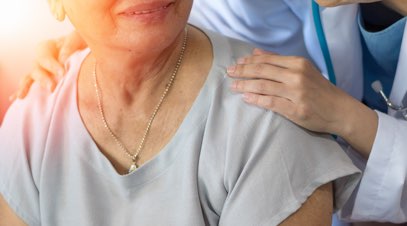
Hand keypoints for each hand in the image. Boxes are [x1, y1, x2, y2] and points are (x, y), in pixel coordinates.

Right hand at [9, 31, 86, 100]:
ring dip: (28, 87)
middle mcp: (40, 60)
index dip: (52, 65)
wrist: (82, 53)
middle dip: (43, 79)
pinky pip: (31, 86)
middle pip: (37, 69)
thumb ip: (70, 45)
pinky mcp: (42, 81)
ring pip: (31, 78)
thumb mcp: (77, 39)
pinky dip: (23, 90)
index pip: (45, 57)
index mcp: (46, 47)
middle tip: (52, 88)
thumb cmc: (79, 43)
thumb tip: (62, 59)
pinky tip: (16, 98)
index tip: (62, 73)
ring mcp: (39, 71)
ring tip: (23, 95)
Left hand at [228, 49, 377, 156]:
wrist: (340, 110)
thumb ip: (279, 61)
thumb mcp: (302, 70)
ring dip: (245, 85)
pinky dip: (256, 100)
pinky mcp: (296, 109)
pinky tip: (246, 98)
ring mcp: (296, 93)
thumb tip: (255, 52)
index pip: (267, 60)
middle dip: (243, 71)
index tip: (237, 63)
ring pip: (263, 86)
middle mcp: (297, 76)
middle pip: (262, 71)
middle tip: (229, 72)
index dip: (249, 61)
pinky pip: (270, 103)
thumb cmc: (319, 90)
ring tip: (234, 86)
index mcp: (299, 63)